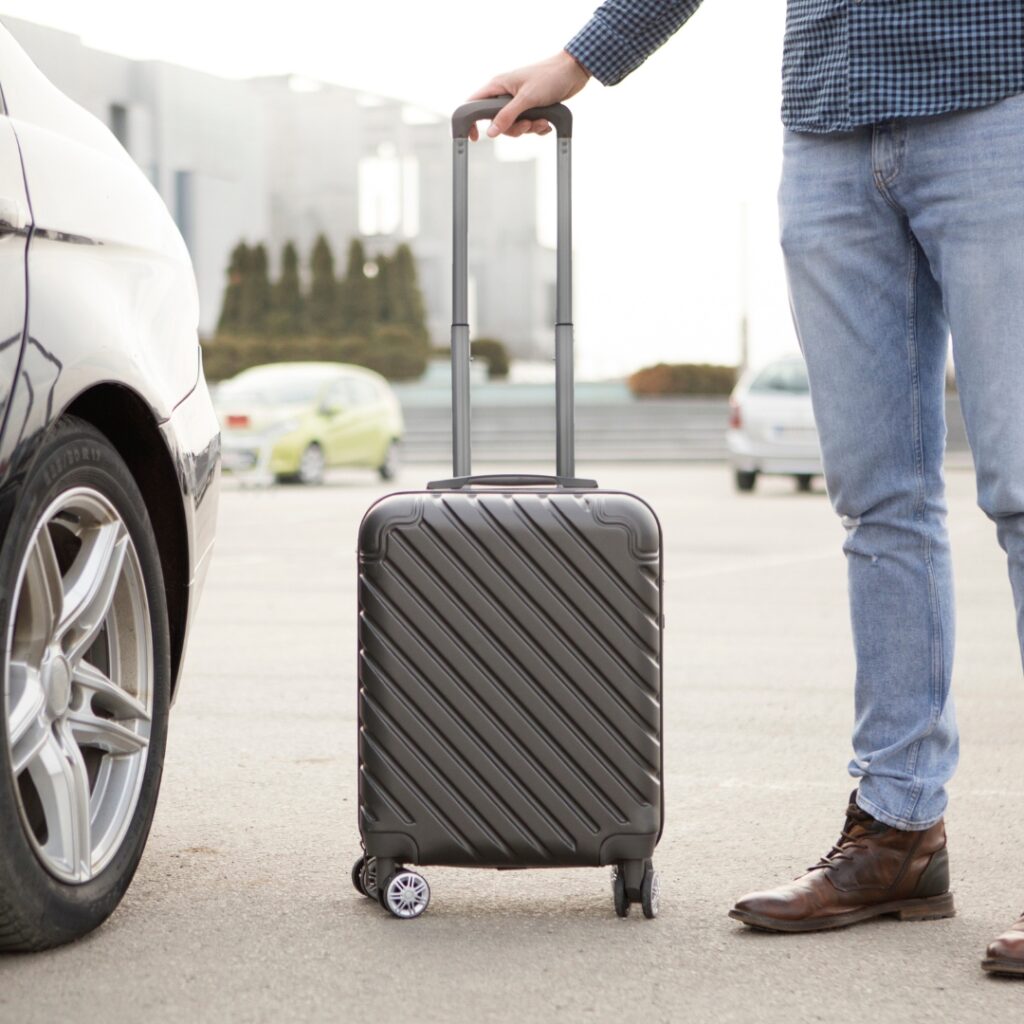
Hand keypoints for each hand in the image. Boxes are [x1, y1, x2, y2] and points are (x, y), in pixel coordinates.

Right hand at [468, 50, 590, 139]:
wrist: (573, 72)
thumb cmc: (549, 77)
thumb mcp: (526, 98)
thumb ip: (507, 116)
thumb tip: (490, 132)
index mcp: (498, 86)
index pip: (474, 104)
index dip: (470, 120)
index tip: (473, 137)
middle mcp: (505, 94)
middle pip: (497, 122)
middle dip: (513, 128)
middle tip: (527, 124)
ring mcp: (518, 102)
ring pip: (514, 126)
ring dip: (529, 128)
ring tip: (542, 120)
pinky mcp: (531, 108)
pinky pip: (527, 126)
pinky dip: (537, 127)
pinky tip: (547, 120)